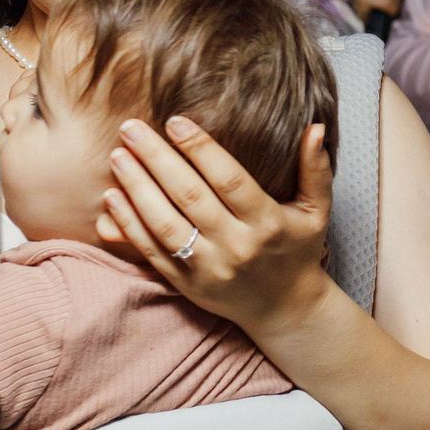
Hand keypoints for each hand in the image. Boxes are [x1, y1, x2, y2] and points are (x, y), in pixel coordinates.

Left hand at [98, 113, 336, 338]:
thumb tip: (315, 128)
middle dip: (156, 158)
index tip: (174, 121)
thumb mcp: (317, 211)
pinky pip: (151, 251)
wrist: (285, 309)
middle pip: (189, 196)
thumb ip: (315, 169)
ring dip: (137, 188)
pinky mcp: (186, 283)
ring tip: (118, 156)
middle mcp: (236, 246)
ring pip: (165, 223)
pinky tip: (112, 196)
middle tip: (131, 127)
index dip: (200, 149)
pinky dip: (129, 223)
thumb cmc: (297, 250)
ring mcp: (208, 268)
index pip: (229, 180)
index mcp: (267, 223)